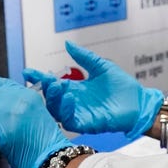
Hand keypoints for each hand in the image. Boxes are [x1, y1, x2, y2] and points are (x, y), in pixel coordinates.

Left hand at [0, 73, 71, 167]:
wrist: (50, 158)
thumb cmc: (43, 142)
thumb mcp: (35, 113)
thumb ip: (16, 103)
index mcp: (26, 93)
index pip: (1, 83)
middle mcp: (16, 97)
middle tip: (4, 128)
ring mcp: (6, 110)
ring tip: (6, 137)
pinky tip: (2, 144)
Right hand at [22, 41, 162, 138]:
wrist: (139, 101)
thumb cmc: (122, 86)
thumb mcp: (101, 66)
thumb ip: (84, 57)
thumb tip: (68, 44)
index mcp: (75, 88)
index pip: (53, 83)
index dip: (39, 78)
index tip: (28, 71)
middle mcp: (73, 101)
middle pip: (51, 98)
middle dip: (44, 88)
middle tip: (44, 79)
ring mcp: (78, 113)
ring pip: (56, 110)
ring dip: (53, 98)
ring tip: (56, 85)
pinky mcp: (85, 123)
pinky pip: (69, 119)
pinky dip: (66, 109)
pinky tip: (69, 97)